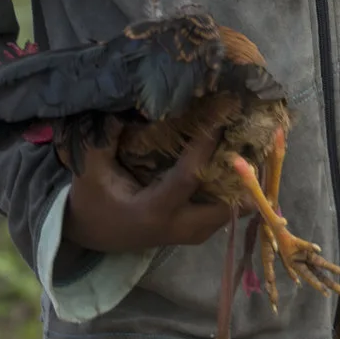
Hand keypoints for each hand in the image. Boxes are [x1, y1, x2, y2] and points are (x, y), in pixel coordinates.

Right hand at [62, 123, 236, 254]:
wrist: (88, 234)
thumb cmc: (91, 199)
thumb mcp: (90, 168)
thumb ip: (107, 137)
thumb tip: (136, 103)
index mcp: (152, 211)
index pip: (189, 177)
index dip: (207, 146)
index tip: (221, 115)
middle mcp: (175, 227)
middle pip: (224, 206)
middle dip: (241, 177)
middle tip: (251, 140)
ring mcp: (185, 235)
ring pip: (227, 214)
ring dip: (241, 186)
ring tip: (249, 149)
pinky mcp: (189, 233)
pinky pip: (221, 216)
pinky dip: (232, 194)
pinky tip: (236, 166)